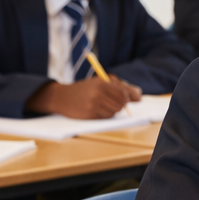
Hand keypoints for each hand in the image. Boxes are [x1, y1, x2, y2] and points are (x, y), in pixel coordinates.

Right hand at [25, 76, 139, 118]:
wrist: (62, 97)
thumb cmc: (83, 89)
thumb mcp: (98, 82)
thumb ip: (116, 85)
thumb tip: (137, 96)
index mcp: (101, 83)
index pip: (123, 92)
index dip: (130, 96)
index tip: (134, 98)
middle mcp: (98, 93)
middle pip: (121, 103)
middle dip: (121, 104)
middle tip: (117, 103)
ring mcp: (93, 104)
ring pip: (114, 111)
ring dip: (113, 110)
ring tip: (104, 106)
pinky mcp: (89, 114)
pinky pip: (106, 117)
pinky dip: (105, 115)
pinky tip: (97, 110)